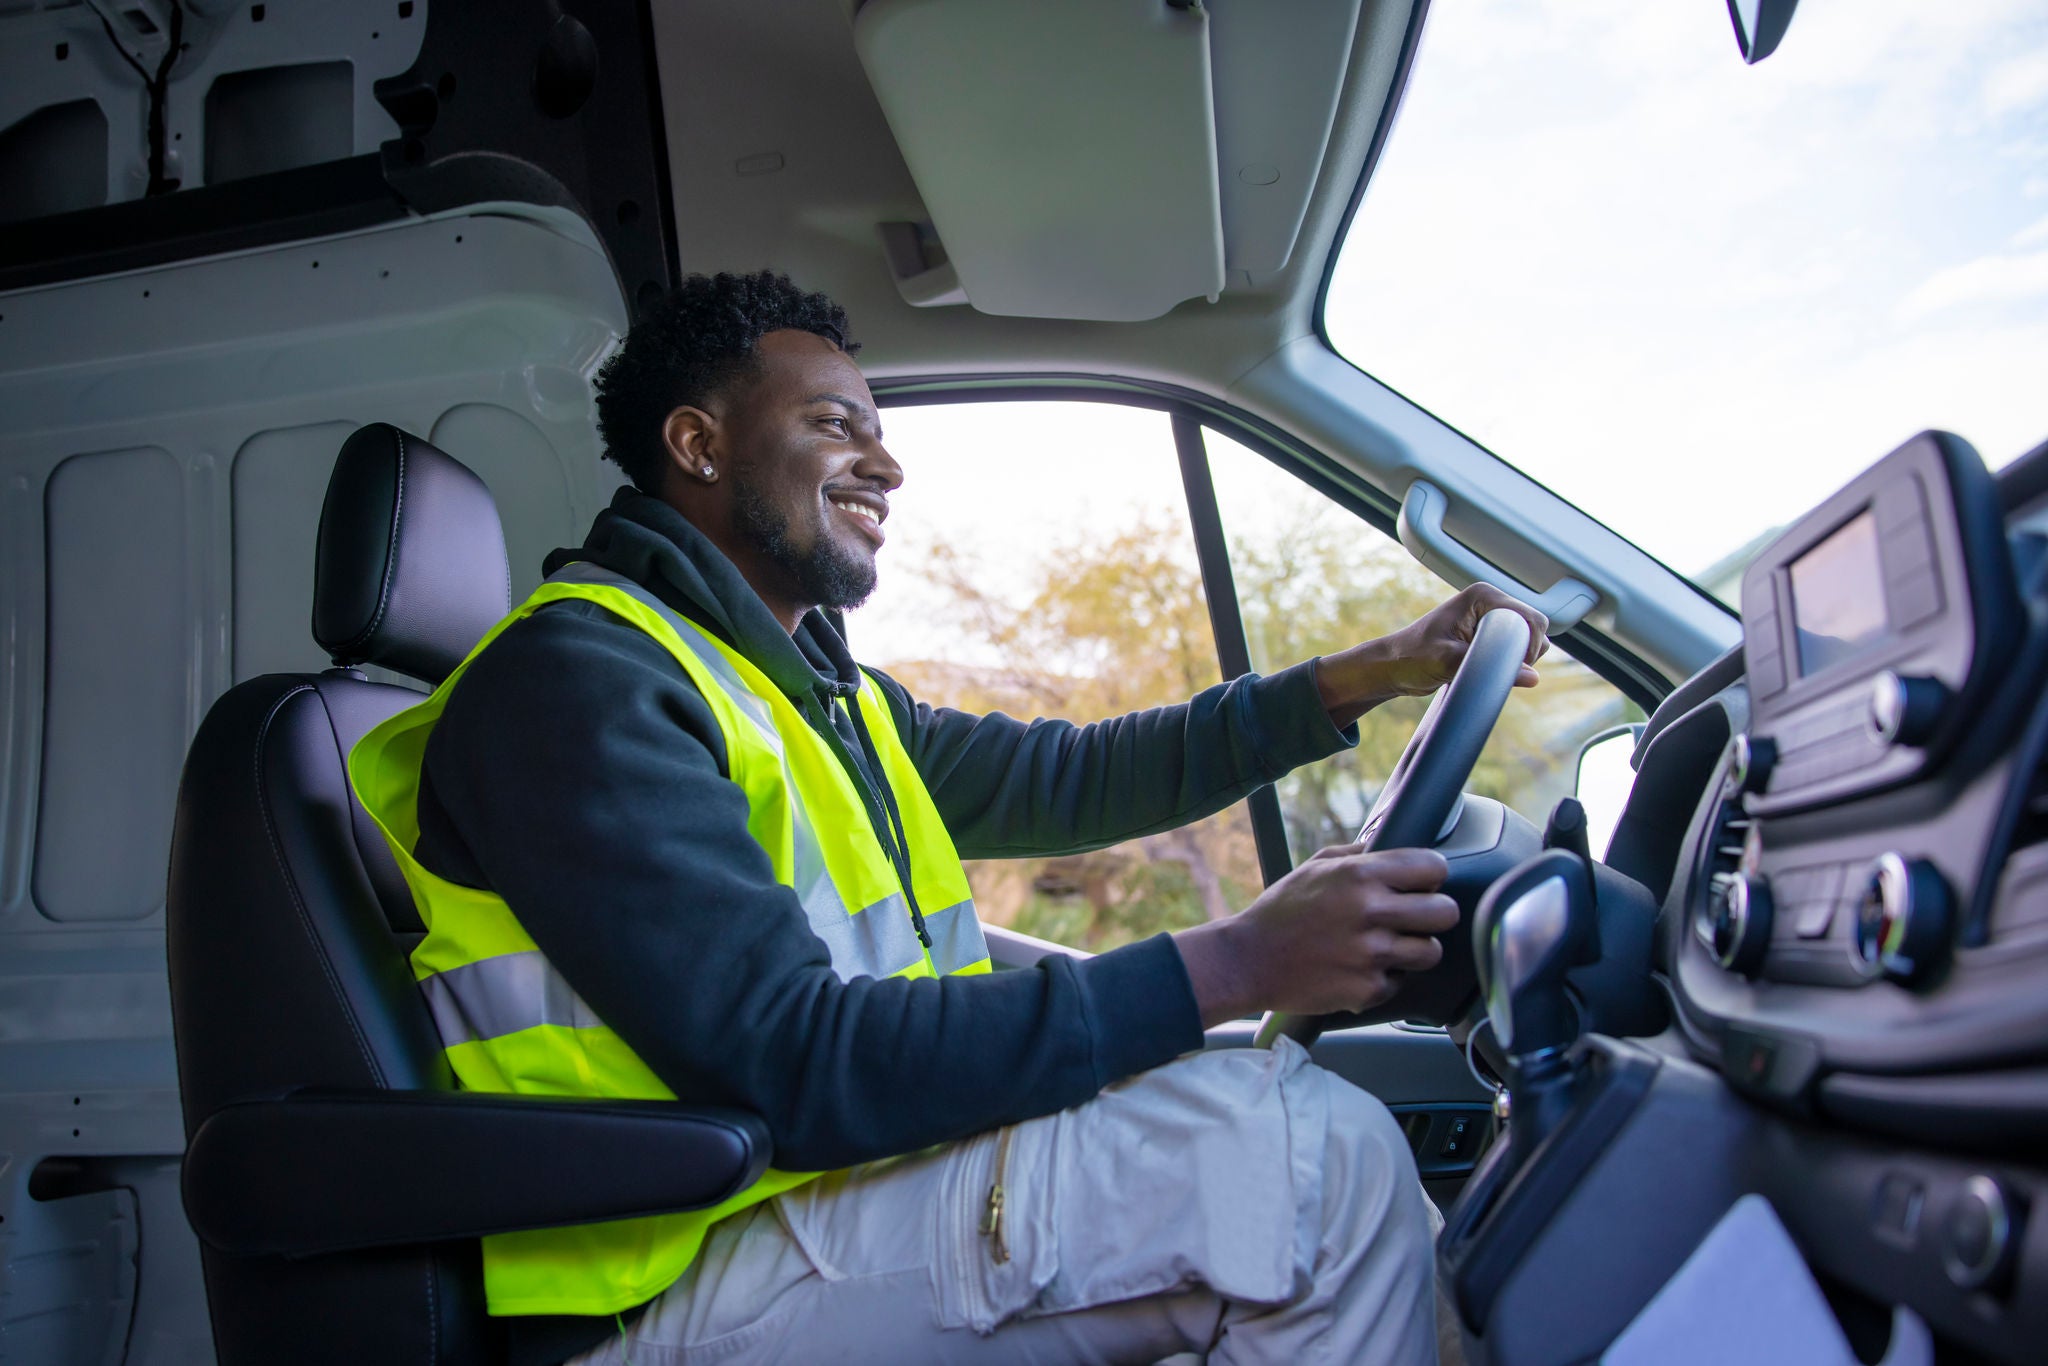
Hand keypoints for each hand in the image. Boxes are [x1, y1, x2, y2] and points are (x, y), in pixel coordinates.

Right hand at [1173, 846, 1457, 1028]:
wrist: (1248, 961)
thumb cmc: (1281, 912)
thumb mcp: (1314, 867)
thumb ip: (1357, 855)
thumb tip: (1389, 843)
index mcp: (1359, 875)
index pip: (1433, 867)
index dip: (1430, 875)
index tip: (1422, 883)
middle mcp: (1370, 912)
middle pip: (1445, 912)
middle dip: (1433, 913)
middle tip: (1414, 917)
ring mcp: (1370, 954)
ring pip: (1431, 951)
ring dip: (1414, 949)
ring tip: (1388, 946)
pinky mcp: (1367, 990)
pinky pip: (1400, 982)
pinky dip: (1384, 978)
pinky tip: (1359, 969)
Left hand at [1314, 584, 1549, 729]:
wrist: (1394, 667)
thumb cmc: (1412, 657)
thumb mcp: (1446, 662)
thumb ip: (1487, 665)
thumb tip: (1532, 677)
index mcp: (1482, 596)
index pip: (1530, 618)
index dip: (1530, 645)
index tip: (1513, 666)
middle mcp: (1491, 603)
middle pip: (1534, 628)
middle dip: (1525, 653)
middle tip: (1497, 670)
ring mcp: (1491, 619)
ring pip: (1528, 641)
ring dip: (1518, 660)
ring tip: (1487, 670)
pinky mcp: (1490, 636)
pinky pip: (1516, 650)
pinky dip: (1511, 663)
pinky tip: (1488, 671)